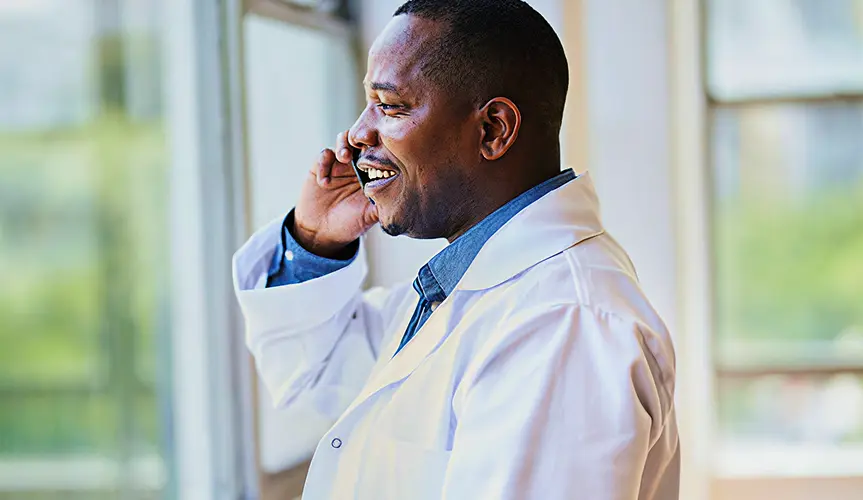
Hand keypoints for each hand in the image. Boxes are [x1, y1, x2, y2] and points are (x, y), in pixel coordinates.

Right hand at [293, 131, 378, 257]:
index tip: (383, 151)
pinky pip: (324, 155)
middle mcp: (356, 164)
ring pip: (343, 139)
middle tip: (361, 148)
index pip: (379, 151)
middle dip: (362, 140)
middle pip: (362, 139)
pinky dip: (324, 164)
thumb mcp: (370, 216)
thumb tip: (401, 198)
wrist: (323, 232)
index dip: (381, 146)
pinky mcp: (321, 167)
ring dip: (344, 145)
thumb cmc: (350, 223)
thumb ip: (383, 205)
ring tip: (344, 158)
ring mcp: (339, 164)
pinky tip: (324, 182)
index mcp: (371, 173)